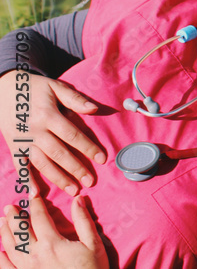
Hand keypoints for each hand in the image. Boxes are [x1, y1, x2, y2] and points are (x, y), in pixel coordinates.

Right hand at [0, 72, 104, 195]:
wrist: (2, 90)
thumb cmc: (34, 88)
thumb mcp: (55, 87)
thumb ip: (74, 99)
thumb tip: (94, 109)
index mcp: (48, 115)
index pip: (72, 135)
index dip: (87, 148)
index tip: (102, 159)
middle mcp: (35, 131)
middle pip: (58, 153)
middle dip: (75, 169)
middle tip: (90, 182)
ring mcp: (23, 140)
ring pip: (42, 163)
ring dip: (57, 178)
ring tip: (73, 190)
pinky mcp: (13, 146)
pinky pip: (20, 165)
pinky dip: (27, 179)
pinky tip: (36, 193)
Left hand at [0, 197, 108, 268]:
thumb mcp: (93, 244)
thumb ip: (83, 221)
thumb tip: (78, 200)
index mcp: (52, 243)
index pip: (39, 218)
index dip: (36, 205)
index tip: (33, 195)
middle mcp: (34, 255)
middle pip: (20, 231)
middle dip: (14, 217)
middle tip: (10, 207)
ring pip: (10, 247)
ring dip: (4, 232)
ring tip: (1, 222)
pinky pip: (7, 267)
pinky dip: (1, 258)